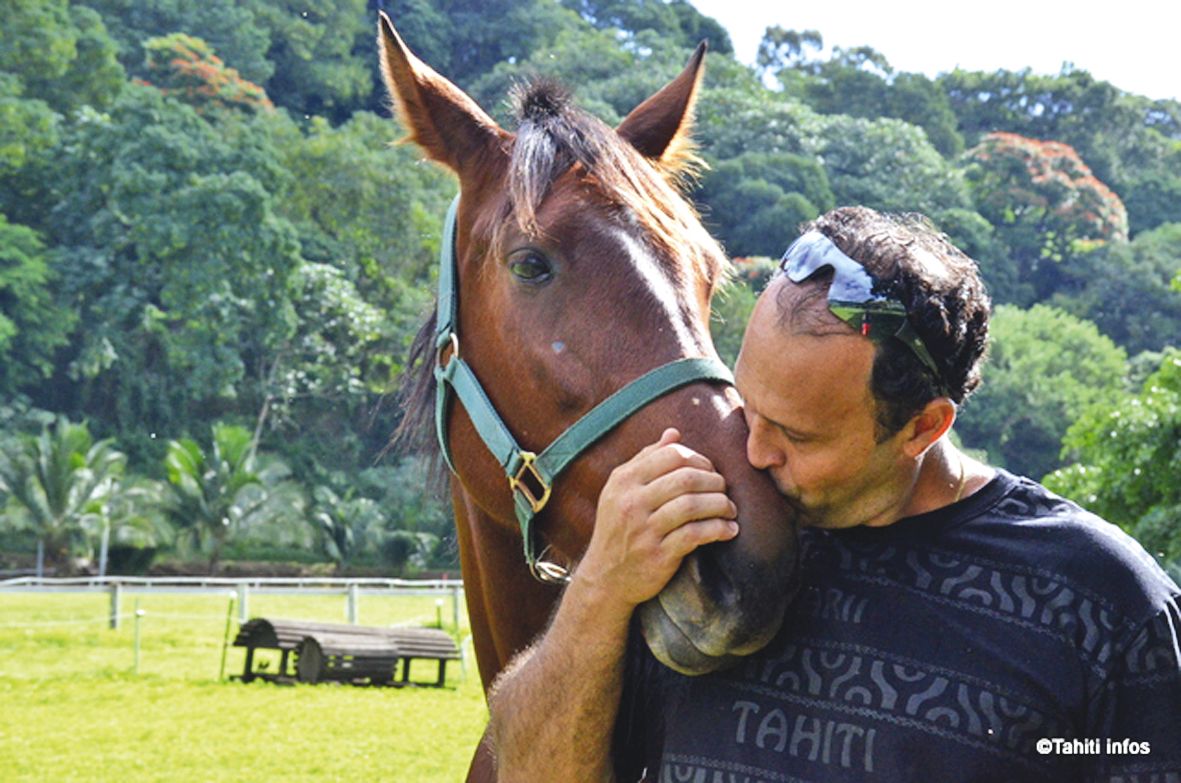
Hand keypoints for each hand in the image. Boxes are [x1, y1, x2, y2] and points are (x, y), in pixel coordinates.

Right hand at [574, 427, 738, 616]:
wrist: (605, 577)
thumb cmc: (618, 528)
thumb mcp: (621, 490)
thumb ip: (647, 459)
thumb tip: (674, 433)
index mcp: (624, 480)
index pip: (671, 455)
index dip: (699, 459)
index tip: (709, 471)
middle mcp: (631, 502)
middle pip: (686, 478)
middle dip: (714, 481)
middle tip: (724, 490)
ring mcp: (644, 530)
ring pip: (692, 505)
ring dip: (720, 504)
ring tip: (729, 509)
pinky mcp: (658, 555)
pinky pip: (695, 535)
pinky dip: (718, 529)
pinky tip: (729, 530)